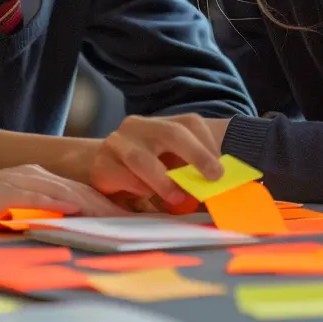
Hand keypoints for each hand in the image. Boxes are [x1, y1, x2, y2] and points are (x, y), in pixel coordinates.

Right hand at [0, 165, 126, 232]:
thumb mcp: (16, 210)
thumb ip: (41, 214)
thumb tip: (68, 228)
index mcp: (40, 179)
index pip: (82, 192)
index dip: (107, 205)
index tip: (130, 219)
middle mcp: (36, 174)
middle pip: (83, 190)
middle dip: (112, 206)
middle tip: (137, 221)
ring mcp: (24, 180)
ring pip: (69, 192)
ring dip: (96, 206)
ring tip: (119, 220)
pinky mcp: (9, 190)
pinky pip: (41, 197)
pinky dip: (61, 204)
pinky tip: (77, 212)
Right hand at [87, 115, 227, 210]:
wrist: (99, 168)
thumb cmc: (144, 172)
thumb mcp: (169, 167)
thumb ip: (191, 173)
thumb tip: (219, 187)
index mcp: (160, 124)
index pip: (190, 123)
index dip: (208, 145)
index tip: (223, 169)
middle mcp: (138, 126)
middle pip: (170, 133)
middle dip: (196, 155)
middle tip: (213, 176)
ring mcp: (116, 142)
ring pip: (141, 157)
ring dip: (163, 180)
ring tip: (177, 198)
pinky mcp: (101, 164)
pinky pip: (121, 176)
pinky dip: (137, 189)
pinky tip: (145, 198)